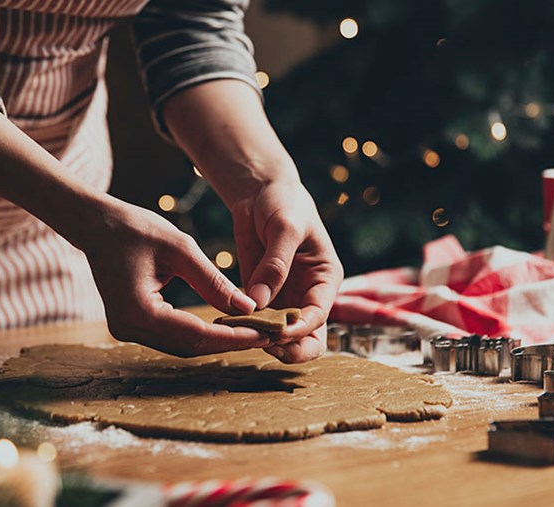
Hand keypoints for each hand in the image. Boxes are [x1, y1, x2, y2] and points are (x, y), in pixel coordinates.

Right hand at [65, 195, 268, 356]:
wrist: (97, 225)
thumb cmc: (136, 228)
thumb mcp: (180, 249)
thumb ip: (213, 281)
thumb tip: (248, 308)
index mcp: (138, 310)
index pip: (195, 333)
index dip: (232, 337)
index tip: (263, 333)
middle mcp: (128, 328)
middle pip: (189, 346)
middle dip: (229, 342)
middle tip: (265, 335)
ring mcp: (126, 330)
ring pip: (182, 346)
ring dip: (216, 340)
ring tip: (251, 332)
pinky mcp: (130, 325)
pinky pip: (172, 336)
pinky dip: (200, 333)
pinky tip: (225, 326)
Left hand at [231, 177, 343, 362]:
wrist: (260, 192)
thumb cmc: (282, 202)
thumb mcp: (283, 227)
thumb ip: (275, 265)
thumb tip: (259, 302)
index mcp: (326, 278)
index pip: (319, 315)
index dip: (300, 328)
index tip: (277, 332)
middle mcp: (309, 294)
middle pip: (309, 338)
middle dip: (290, 347)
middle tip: (263, 343)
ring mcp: (286, 299)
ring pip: (284, 338)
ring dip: (265, 341)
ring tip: (242, 334)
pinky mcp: (263, 298)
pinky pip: (258, 322)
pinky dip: (246, 327)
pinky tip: (228, 324)